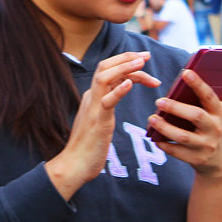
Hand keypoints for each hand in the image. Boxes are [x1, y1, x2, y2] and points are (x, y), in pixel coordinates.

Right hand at [45, 52, 160, 199]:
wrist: (75, 165)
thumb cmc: (90, 145)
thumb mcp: (100, 118)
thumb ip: (108, 103)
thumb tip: (119, 93)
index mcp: (94, 96)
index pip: (109, 70)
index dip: (127, 62)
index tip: (144, 60)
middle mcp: (92, 97)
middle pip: (105, 66)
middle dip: (127, 57)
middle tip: (146, 55)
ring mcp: (93, 108)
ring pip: (104, 77)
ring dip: (124, 67)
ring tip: (142, 63)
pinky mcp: (97, 121)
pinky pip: (107, 101)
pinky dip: (119, 90)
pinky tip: (130, 84)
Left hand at [145, 69, 221, 179]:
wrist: (218, 162)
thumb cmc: (215, 126)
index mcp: (220, 112)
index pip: (210, 96)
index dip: (199, 84)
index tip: (185, 72)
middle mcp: (215, 129)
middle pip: (196, 116)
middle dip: (176, 108)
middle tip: (158, 101)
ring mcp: (206, 146)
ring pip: (184, 136)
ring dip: (165, 127)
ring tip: (151, 118)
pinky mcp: (196, 159)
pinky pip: (178, 153)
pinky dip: (165, 145)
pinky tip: (155, 137)